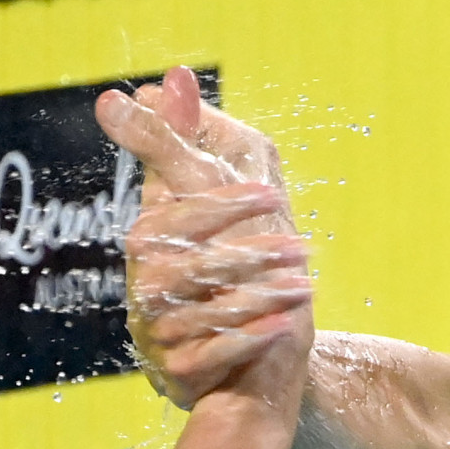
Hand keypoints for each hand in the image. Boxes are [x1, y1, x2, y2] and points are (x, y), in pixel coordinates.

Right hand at [95, 68, 312, 408]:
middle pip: (184, 262)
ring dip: (256, 296)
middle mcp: (143, 284)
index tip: (272, 193)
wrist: (253, 372)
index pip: (172, 210)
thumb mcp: (221, 209)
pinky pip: (207, 357)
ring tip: (305, 284)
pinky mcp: (178, 373)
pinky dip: (247, 341)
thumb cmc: (237, 276)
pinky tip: (286, 328)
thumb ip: (192, 146)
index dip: (221, 200)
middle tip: (298, 246)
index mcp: (150, 238)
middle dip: (246, 252)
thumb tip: (172, 75)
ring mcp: (156, 331)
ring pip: (198, 310)